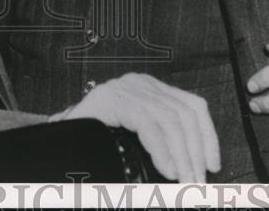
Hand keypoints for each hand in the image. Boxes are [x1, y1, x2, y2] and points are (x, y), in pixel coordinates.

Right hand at [50, 72, 219, 182]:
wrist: (53, 145)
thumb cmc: (94, 147)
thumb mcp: (136, 144)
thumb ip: (161, 146)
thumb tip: (194, 166)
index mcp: (148, 91)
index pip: (191, 105)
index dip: (208, 136)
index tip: (214, 165)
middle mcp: (138, 84)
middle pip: (184, 113)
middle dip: (196, 153)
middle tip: (198, 185)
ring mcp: (123, 88)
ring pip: (170, 119)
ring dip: (183, 156)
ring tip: (185, 183)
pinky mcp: (111, 99)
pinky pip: (147, 121)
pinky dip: (161, 149)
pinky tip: (167, 169)